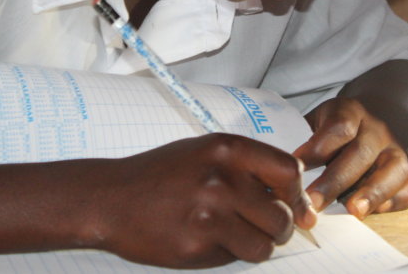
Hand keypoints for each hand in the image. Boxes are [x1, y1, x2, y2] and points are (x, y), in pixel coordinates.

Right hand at [87, 133, 315, 267]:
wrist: (112, 198)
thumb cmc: (160, 174)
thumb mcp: (205, 151)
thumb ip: (247, 166)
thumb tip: (293, 192)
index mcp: (228, 149)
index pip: (289, 170)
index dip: (295, 192)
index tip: (291, 203)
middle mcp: (224, 178)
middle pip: (283, 213)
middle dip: (278, 225)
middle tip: (260, 224)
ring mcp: (212, 213)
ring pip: (267, 242)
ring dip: (258, 243)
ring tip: (235, 234)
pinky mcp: (200, 244)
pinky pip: (240, 257)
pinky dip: (233, 254)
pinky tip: (211, 240)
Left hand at [292, 97, 407, 218]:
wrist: (372, 119)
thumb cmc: (334, 129)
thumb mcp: (315, 121)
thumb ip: (299, 138)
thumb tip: (274, 165)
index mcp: (350, 112)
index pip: (339, 126)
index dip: (318, 147)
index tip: (296, 166)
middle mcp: (377, 129)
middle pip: (361, 152)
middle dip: (336, 180)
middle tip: (313, 202)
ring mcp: (396, 149)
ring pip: (393, 169)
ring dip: (373, 192)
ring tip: (353, 211)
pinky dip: (397, 200)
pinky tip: (377, 211)